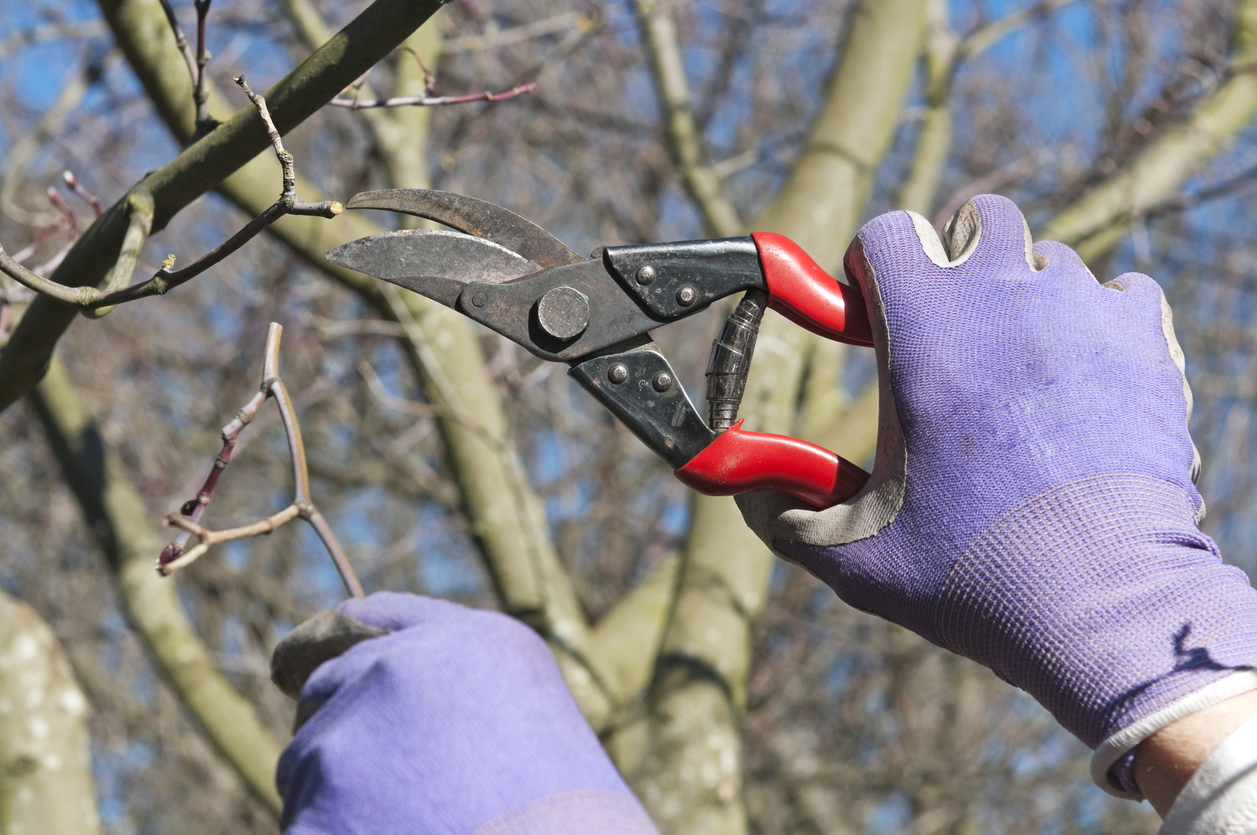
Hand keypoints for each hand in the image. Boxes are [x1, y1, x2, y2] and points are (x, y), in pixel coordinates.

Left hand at [271, 592, 657, 833]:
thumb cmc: (569, 824)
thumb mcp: (534, 730)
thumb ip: (460, 696)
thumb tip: (380, 706)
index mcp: (475, 642)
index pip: (372, 619)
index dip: (323, 641)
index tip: (289, 667)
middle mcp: (405, 667)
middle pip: (328, 689)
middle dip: (338, 733)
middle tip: (378, 791)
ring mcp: (352, 733)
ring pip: (305, 764)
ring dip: (335, 799)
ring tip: (411, 828)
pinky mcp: (318, 807)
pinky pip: (303, 824)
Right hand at [737, 194, 1256, 799]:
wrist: (1100, 606)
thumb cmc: (970, 573)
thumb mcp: (849, 552)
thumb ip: (777, 510)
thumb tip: (735, 484)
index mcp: (924, 327)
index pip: (888, 232)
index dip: (870, 269)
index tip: (871, 320)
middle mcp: (1007, 297)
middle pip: (978, 219)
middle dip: (957, 260)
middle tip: (948, 330)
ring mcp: (1086, 311)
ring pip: (1050, 260)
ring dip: (1025, 297)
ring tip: (1014, 374)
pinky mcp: (1148, 343)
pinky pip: (1120, 295)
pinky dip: (1096, 323)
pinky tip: (1082, 384)